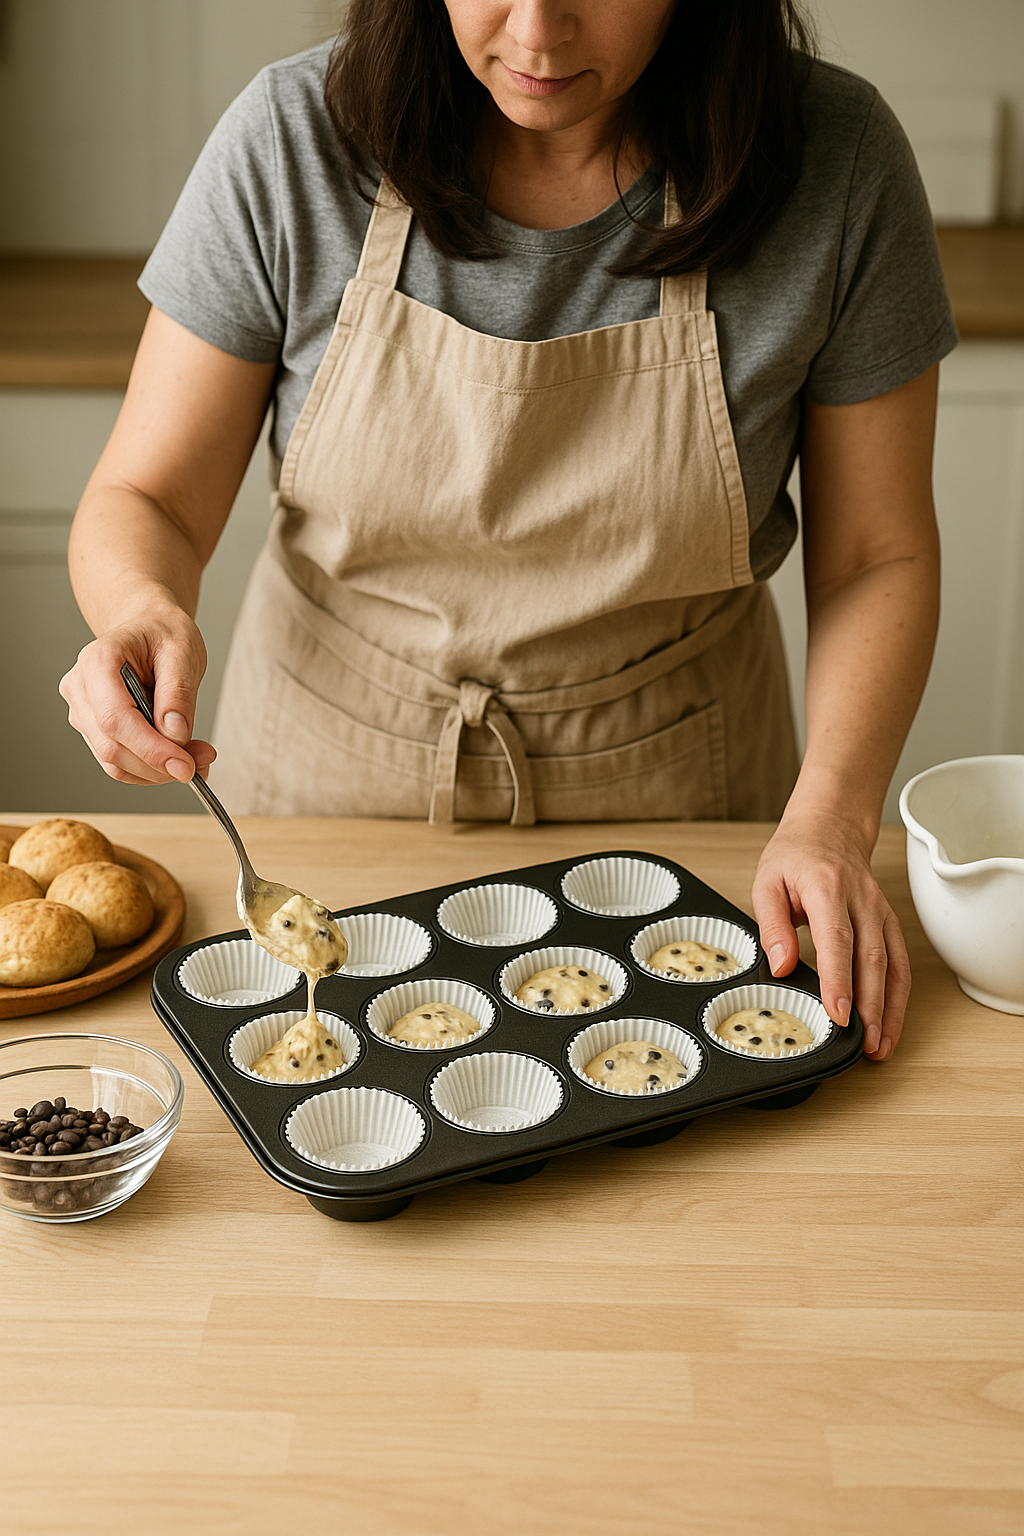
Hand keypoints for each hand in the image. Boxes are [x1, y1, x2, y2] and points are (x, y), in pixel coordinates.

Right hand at [59, 608, 215, 786]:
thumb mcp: (182, 651)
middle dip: (160, 764)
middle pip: (112, 747)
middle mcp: (81, 688)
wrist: (148, 628)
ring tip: (198, 759)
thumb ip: (178, 693)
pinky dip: (151, 769)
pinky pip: (120, 762)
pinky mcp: (94, 729)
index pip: (115, 719)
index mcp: (98, 661)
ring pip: (114, 762)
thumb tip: (174, 734)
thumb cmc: (162, 633)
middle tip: (203, 762)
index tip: (185, 766)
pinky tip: (179, 759)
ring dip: (158, 771)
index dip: (150, 749)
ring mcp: (83, 711)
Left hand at [751, 809, 909, 1061]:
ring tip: (880, 1046)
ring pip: (893, 965)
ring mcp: (880, 912)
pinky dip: (899, 997)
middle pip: (872, 958)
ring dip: (890, 1009)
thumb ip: (772, 925)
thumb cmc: (795, 856)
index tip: (839, 1013)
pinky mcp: (889, 923)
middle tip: (863, 1044)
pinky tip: (890, 1024)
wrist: (829, 829)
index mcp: (827, 889)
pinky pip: (901, 963)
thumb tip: (781, 965)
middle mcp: (861, 901)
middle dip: (870, 1006)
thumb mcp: (767, 882)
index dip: (839, 980)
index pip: (837, 940)